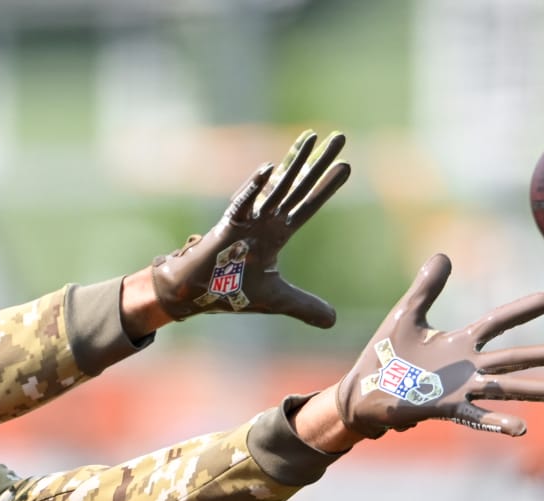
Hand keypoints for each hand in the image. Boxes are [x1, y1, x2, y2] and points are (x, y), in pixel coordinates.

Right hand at [148, 129, 348, 327]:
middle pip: (299, 186)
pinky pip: (242, 204)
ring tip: (311, 137)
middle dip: (319, 162)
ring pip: (276, 186)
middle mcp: (265, 220)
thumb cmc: (231, 290)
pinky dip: (254, 188)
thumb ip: (305, 306)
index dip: (327, 187)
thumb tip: (333, 321)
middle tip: (340, 137)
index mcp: (276, 233)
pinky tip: (268, 169)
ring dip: (294, 162)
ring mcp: (247, 220)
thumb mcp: (277, 300)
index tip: (347, 165)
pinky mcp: (227, 227)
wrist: (195, 293)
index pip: (308, 205)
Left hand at [334, 254, 543, 438]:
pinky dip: (498, 422)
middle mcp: (466, 367)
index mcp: (458, 342)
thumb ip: (426, 287)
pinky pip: (477, 415)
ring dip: (533, 390)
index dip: (520, 311)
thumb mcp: (406, 314)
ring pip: (504, 389)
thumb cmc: (384, 354)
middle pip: (512, 358)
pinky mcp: (445, 408)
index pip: (496, 323)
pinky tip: (521, 428)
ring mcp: (459, 389)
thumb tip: (444, 255)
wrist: (363, 391)